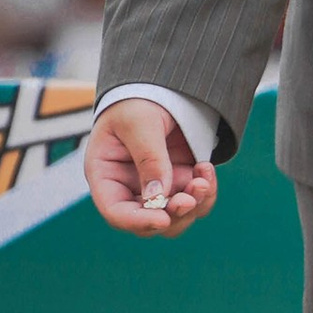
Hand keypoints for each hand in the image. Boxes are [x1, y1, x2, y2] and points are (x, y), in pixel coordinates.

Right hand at [84, 102, 217, 238]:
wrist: (161, 90)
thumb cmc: (137, 102)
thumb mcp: (139, 123)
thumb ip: (149, 159)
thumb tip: (158, 197)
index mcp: (106, 175)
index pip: (115, 211)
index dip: (136, 221)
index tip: (162, 219)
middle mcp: (129, 189)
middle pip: (148, 223)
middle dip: (173, 214)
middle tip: (190, 197)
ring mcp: (156, 189)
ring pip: (176, 218)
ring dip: (194, 204)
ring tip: (204, 177)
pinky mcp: (180, 183)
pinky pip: (196, 201)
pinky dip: (205, 191)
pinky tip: (206, 168)